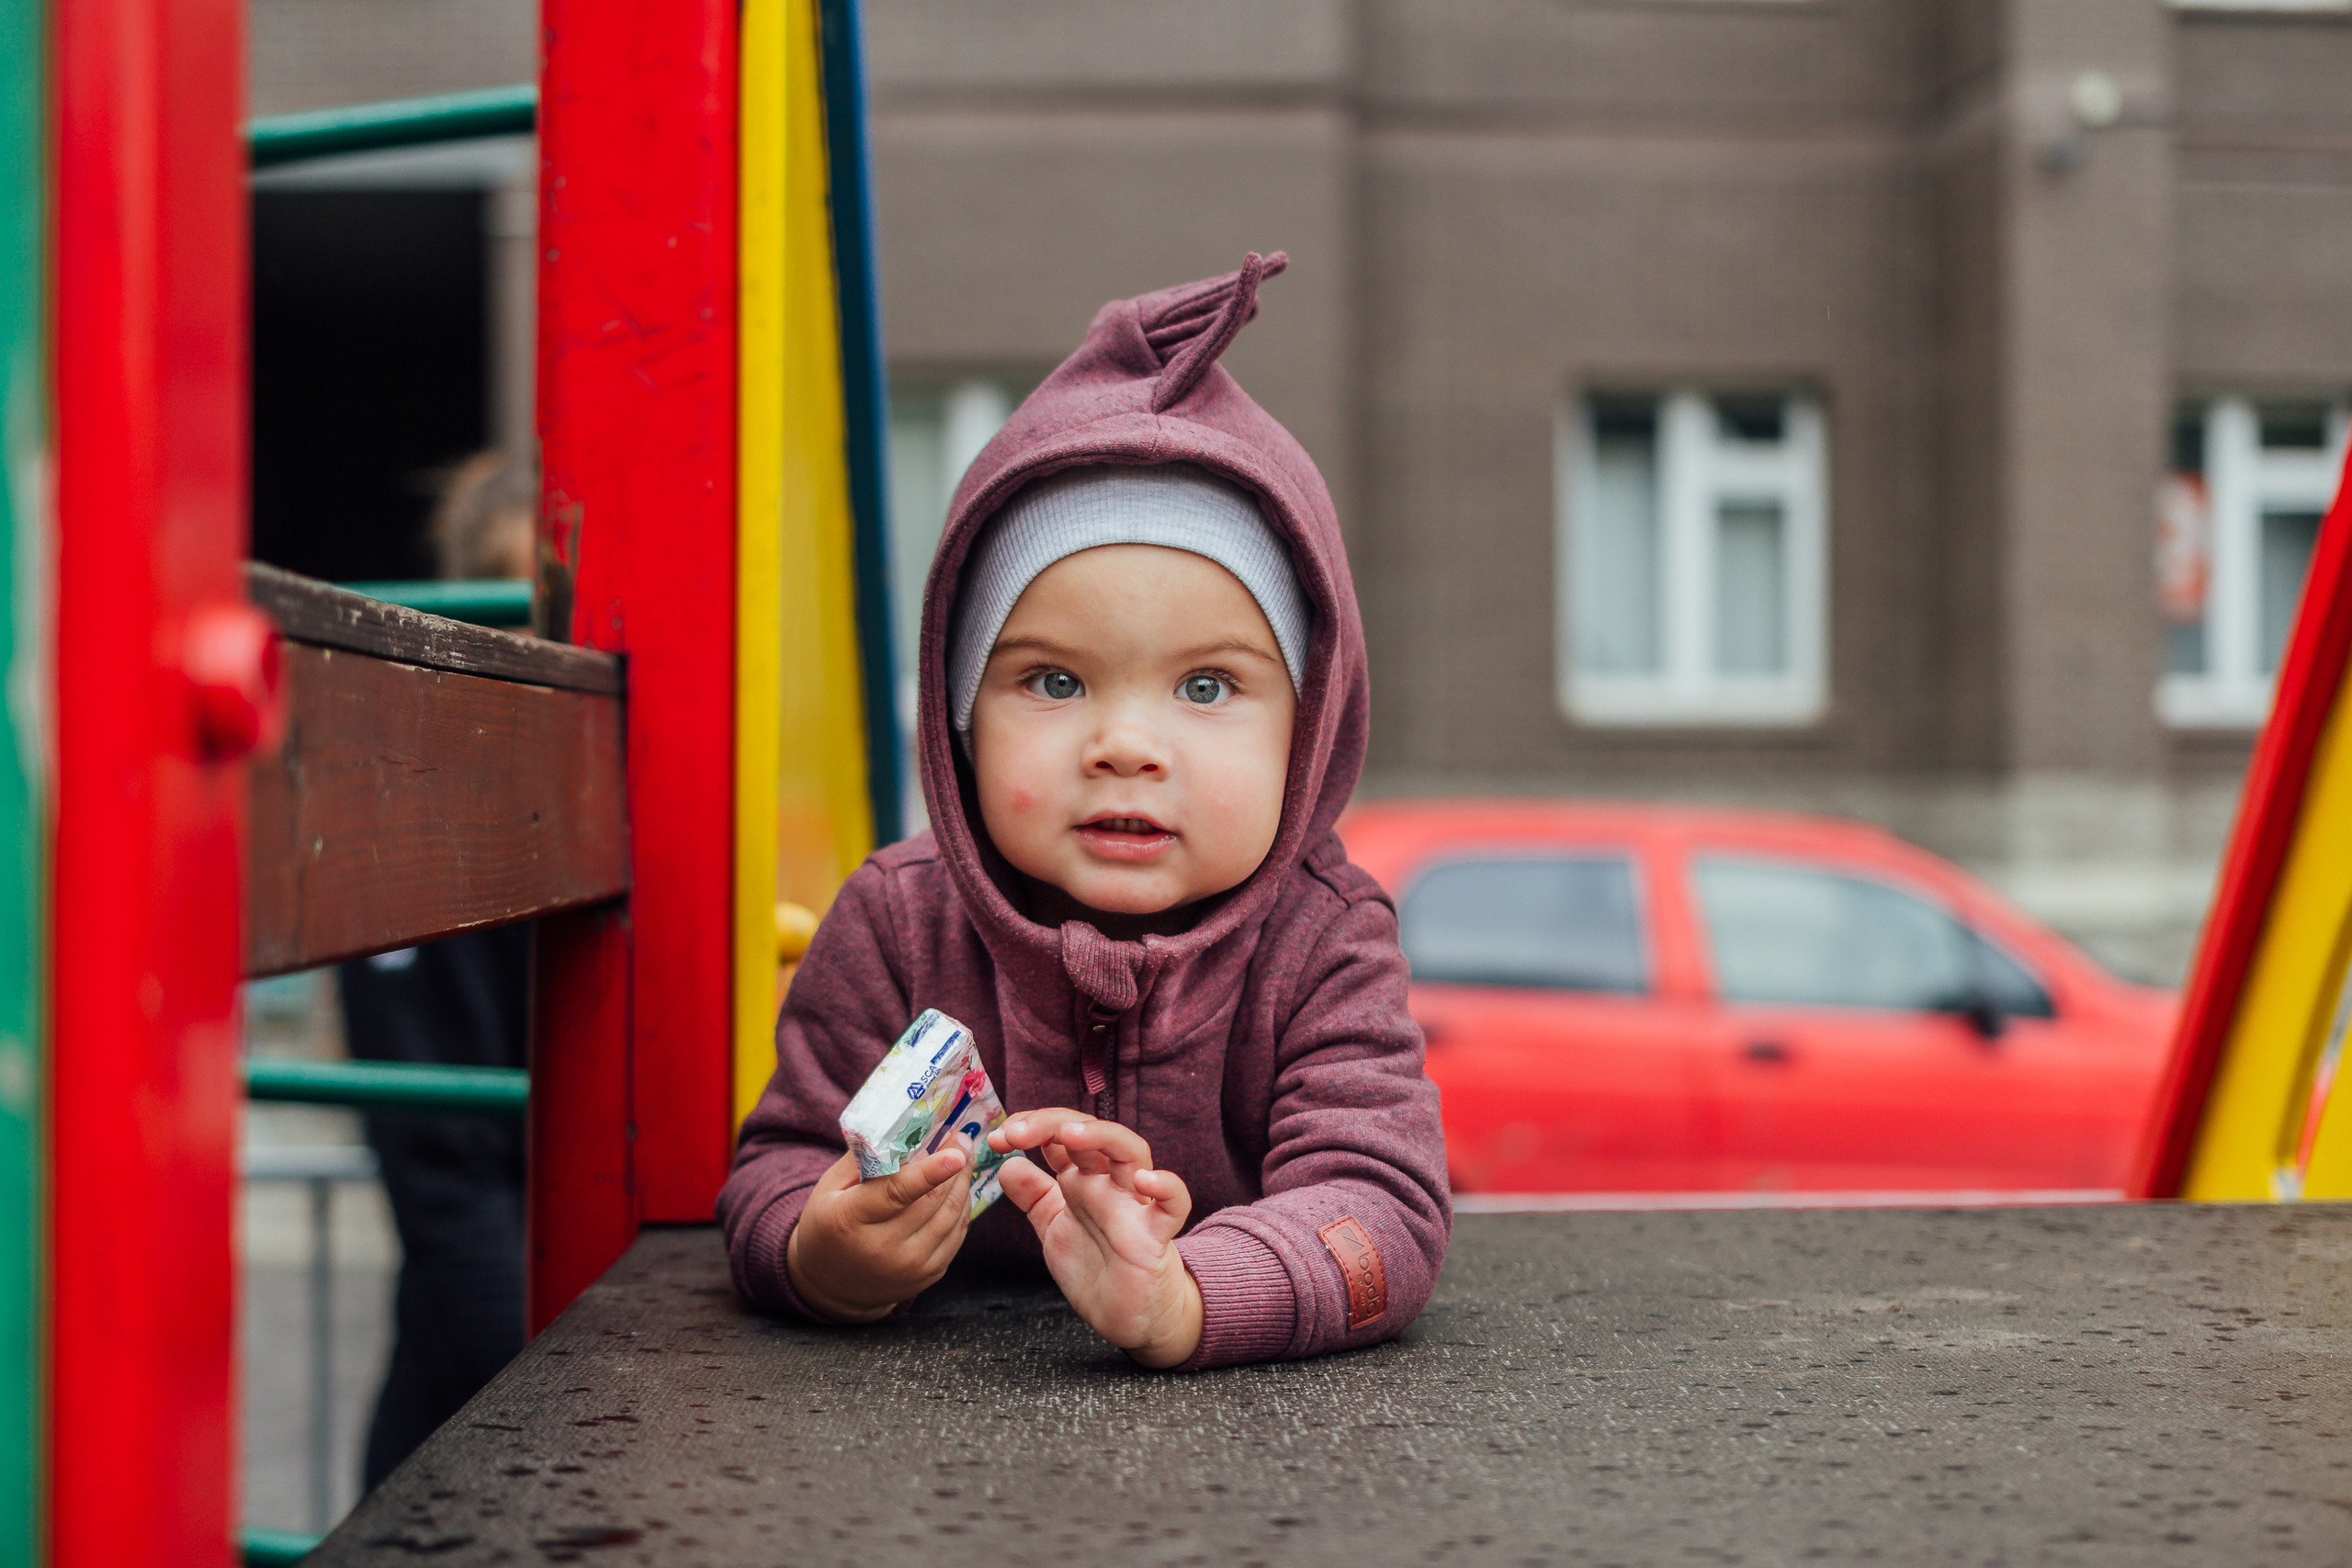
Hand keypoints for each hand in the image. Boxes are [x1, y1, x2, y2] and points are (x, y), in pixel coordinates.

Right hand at [786, 1147, 971, 1322]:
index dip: (930, 1172)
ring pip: (950, 1216)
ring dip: (962, 1183)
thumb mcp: (830, 1188)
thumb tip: (900, 1127)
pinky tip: (957, 1189)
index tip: (956, 1152)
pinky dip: (962, 1208)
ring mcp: (908, 1266)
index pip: (897, 1193)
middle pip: (931, 1200)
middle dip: (954, 1165)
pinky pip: (956, 1235)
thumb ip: (863, 1159)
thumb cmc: (828, 1224)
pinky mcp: (927, 1276)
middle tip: (962, 1139)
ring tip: (963, 1160)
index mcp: (850, 1219)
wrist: (829, 1285)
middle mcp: (882, 1247)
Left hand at [989, 1110, 1202, 1367]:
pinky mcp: (1156, 1236)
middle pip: (1091, 1132)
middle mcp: (1108, 1184)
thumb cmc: (1095, 1268)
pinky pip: (1174, 1204)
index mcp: (1082, 1180)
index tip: (996, 1139)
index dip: (1029, 1126)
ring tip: (1071, 1135)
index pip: (1060, 1135)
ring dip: (1103, 1137)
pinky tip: (1145, 1180)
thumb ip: (1033, 1197)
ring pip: (1132, 1152)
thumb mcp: (1053, 1228)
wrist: (1128, 1318)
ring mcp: (1134, 1205)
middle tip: (1017, 1133)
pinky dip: (1166, 1187)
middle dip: (1054, 1123)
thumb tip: (1006, 1165)